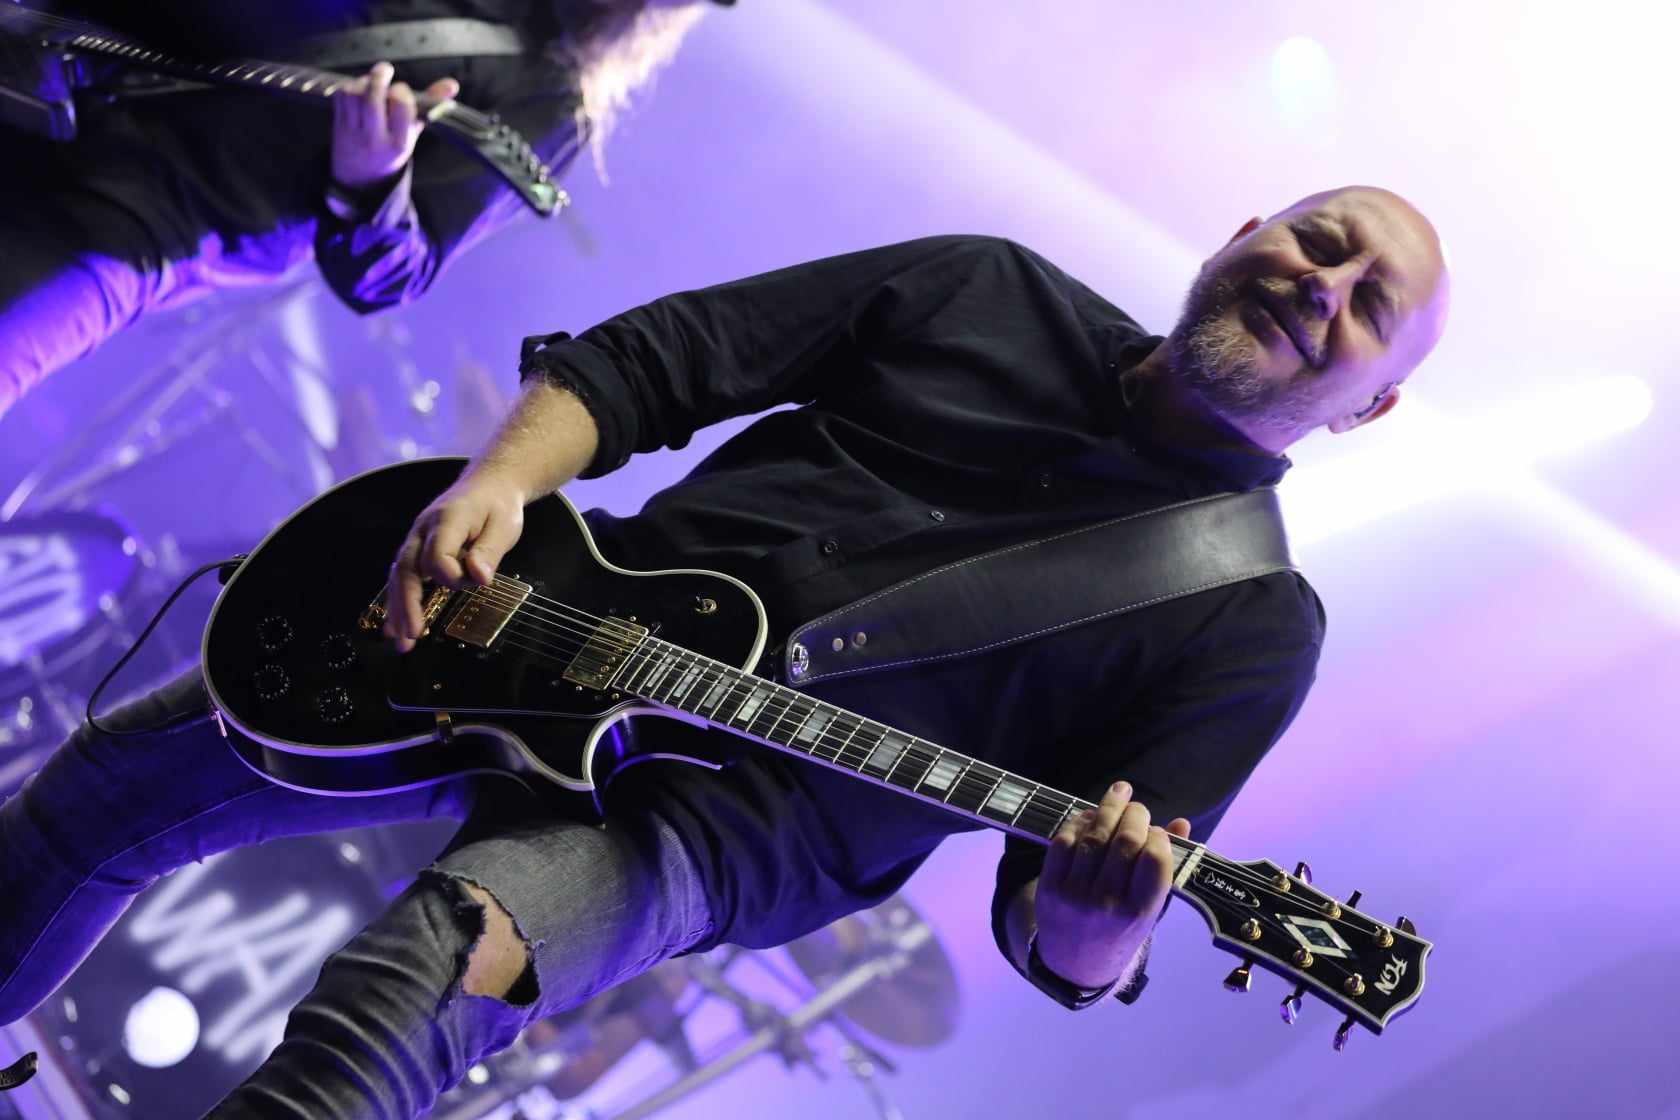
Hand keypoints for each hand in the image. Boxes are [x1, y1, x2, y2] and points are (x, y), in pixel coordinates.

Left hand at [330, 61, 459, 192]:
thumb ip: (430, 107)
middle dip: (380, 77)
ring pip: (354, 94)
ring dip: (363, 81)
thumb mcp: (412, 133)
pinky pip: (341, 97)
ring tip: (371, 81)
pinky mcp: (338, 125)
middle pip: (373, 98)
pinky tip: (358, 89)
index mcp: (399, 143)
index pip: (402, 106)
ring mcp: (353, 133)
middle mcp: (376, 139)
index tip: (402, 90)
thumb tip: (452, 84)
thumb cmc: (392, 149)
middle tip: (386, 69)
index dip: (402, 91)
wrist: (360, 177)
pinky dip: (349, 87)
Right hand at [384, 471, 525, 651]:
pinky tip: (395, 625)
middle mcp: (424, 529)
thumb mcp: (504, 525)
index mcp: (447, 519)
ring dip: (397, 608)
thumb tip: (479, 577)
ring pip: (399, 574)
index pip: (437, 554)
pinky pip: (403, 575)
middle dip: (407, 603)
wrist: (488, 484)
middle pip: (407, 568)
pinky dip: (398, 600)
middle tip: (412, 634)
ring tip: (399, 640)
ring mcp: (417, 538)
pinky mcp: (417, 548)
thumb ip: (489, 551)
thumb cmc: (498, 506)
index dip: (452, 575)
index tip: (475, 582)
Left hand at [1033, 781, 1191, 987]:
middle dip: (1135, 815)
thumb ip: (1165, 867)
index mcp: (1139, 913)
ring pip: (1094, 836)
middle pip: (1125, 841)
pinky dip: (1079, 822)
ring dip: (1108, 808)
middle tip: (1138, 808)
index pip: (1155, 860)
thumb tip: (1181, 823)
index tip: (1158, 832)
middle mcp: (1107, 904)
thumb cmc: (1121, 930)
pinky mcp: (1049, 886)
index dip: (1159, 837)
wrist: (1076, 962)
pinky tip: (1091, 815)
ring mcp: (1075, 895)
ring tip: (1119, 795)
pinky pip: (1064, 841)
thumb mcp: (1150, 909)